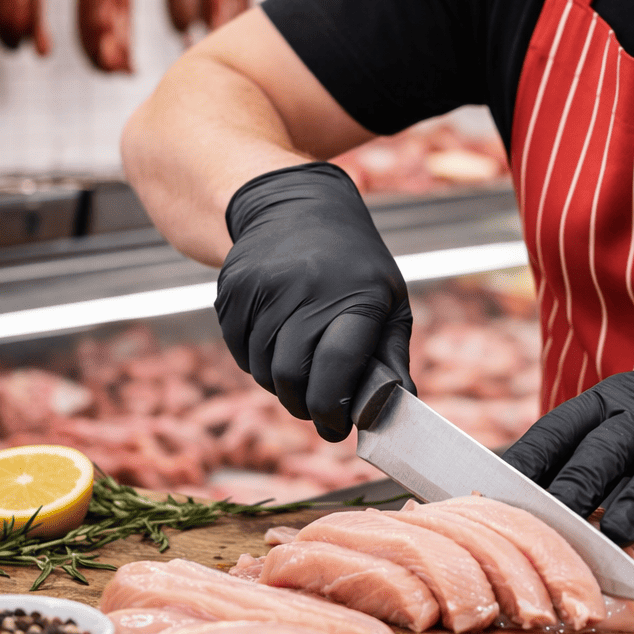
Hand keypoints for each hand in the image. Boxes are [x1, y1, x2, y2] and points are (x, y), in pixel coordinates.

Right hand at [215, 163, 413, 440]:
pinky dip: (257, 361)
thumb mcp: (388, 299)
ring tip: (301, 368)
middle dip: (305, 405)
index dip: (333, 407)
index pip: (337, 366)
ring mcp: (264, 288)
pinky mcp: (232, 290)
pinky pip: (239, 350)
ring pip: (263, 370)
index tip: (336, 427)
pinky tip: (276, 341)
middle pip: (292, 376)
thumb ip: (392, 355)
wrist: (295, 206)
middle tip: (318, 410)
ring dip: (281, 385)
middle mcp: (306, 290)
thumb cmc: (354, 265)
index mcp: (355, 296)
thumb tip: (400, 406)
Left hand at [501, 343, 633, 558]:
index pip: (561, 428)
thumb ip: (584, 448)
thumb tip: (511, 487)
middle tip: (545, 520)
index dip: (528, 462)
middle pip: (606, 449)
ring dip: (631, 509)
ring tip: (609, 538)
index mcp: (614, 400)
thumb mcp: (632, 410)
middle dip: (573, 486)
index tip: (492, 493)